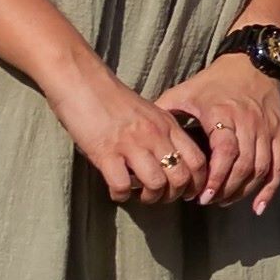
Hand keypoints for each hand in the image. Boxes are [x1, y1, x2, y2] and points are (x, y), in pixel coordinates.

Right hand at [50, 62, 216, 205]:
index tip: (188, 192)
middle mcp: (154, 135)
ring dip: (150, 197)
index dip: (197, 183)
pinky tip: (117, 190)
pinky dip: (121, 195)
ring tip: (140, 194)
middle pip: (181, 177)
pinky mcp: (105, 152)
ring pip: (156, 184)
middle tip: (161, 197)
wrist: (82, 82)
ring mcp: (131, 144)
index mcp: (168, 125)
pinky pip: (121, 186)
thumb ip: (162, 134)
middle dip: (174, 195)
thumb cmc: (113, 100)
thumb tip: (171, 162)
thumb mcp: (149, 112)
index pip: (197, 160)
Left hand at [158, 51, 279, 207]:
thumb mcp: (186, 91)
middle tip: (208, 201)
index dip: (215, 176)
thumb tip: (142, 133)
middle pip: (243, 165)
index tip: (202, 194)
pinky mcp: (279, 133)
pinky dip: (269, 188)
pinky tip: (257, 206)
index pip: (225, 151)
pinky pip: (278, 166)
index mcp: (223, 114)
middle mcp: (248, 123)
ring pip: (261, 168)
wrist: (253, 63)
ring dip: (244, 190)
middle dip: (226, 188)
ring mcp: (266, 129)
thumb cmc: (215, 81)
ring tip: (225, 201)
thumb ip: (166, 110)